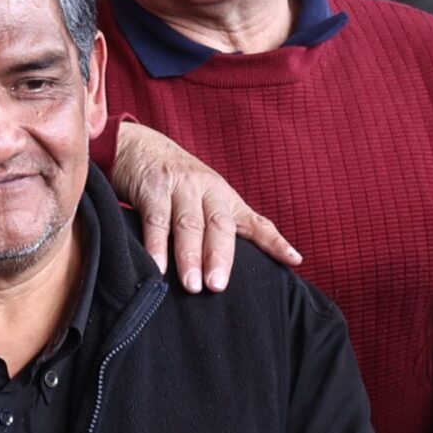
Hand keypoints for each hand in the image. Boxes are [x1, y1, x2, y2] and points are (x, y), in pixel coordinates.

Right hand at [108, 119, 299, 292]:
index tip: (293, 260)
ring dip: (190, 255)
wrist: (138, 146)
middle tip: (217, 286)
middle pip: (219, 225)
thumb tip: (248, 265)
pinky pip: (155, 220)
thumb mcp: (205, 198)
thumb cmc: (176, 182)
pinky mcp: (152, 188)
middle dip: (220, 256)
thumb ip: (223, 227)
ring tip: (191, 286)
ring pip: (188, 225)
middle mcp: (207, 190)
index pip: (255, 222)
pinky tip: (158, 266)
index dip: (274, 241)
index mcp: (225, 197)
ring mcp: (179, 187)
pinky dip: (156, 244)